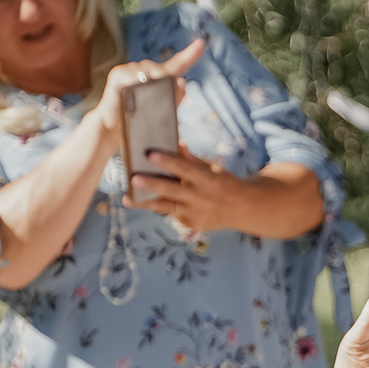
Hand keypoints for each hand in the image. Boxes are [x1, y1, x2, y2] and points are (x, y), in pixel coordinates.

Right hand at [89, 37, 205, 140]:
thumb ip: (175, 98)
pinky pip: (133, 77)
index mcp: (160, 77)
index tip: (201, 44)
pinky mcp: (118, 72)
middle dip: (165, 89)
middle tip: (152, 104)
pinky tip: (129, 94)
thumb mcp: (161, 112)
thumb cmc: (138, 121)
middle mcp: (147, 69)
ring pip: (150, 75)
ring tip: (139, 102)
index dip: (191, 54)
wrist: (113, 128)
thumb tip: (181, 81)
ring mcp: (132, 68)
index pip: (178, 64)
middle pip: (164, 73)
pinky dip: (134, 86)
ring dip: (148, 89)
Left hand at [126, 144, 245, 232]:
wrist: (242, 208)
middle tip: (133, 179)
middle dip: (151, 185)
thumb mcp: (212, 168)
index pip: (183, 168)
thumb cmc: (223, 182)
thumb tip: (177, 143)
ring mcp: (195, 213)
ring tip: (126, 199)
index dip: (166, 161)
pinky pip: (172, 213)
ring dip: (144, 203)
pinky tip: (147, 202)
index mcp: (206, 179)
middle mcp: (199, 197)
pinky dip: (161, 207)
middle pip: (171, 190)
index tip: (149, 154)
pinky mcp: (191, 224)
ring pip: (165, 207)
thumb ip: (192, 160)